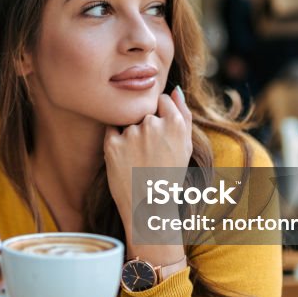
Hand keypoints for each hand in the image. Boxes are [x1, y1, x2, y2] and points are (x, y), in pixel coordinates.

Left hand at [104, 88, 192, 262]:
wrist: (149, 207)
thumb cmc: (170, 176)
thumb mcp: (185, 146)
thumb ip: (183, 113)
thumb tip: (175, 89)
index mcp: (175, 123)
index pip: (161, 99)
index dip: (160, 115)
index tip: (159, 132)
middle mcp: (153, 124)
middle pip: (144, 111)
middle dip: (145, 125)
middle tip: (149, 152)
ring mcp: (131, 133)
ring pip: (128, 121)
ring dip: (131, 134)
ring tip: (138, 159)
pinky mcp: (112, 144)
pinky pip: (112, 131)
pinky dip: (116, 141)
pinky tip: (126, 159)